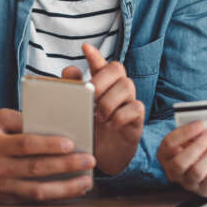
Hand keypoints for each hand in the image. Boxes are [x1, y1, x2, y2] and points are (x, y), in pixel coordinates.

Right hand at [0, 108, 95, 202]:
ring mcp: (4, 186)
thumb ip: (21, 118)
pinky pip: (35, 198)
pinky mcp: (9, 198)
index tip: (70, 143)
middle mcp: (0, 167)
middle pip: (36, 167)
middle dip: (66, 165)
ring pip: (38, 190)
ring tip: (86, 180)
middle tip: (88, 159)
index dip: (49, 145)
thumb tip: (49, 121)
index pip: (26, 144)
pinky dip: (55, 195)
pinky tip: (72, 189)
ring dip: (65, 186)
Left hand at [60, 43, 143, 175]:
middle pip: (117, 68)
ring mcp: (129, 102)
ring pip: (127, 85)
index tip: (84, 48)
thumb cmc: (91, 130)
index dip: (94, 55)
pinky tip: (110, 125)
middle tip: (91, 97)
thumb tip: (69, 70)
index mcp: (102, 85)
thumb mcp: (78, 111)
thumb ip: (74, 90)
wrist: (102, 158)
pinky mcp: (137, 119)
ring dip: (109, 101)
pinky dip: (120, 116)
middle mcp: (118, 90)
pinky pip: (135, 107)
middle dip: (102, 79)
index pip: (100, 64)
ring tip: (99, 117)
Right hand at [157, 121, 206, 196]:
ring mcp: (187, 183)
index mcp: (165, 155)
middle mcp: (173, 172)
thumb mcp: (192, 138)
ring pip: (197, 171)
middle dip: (198, 145)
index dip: (184, 132)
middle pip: (180, 162)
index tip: (200, 123)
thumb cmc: (200, 148)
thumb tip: (201, 126)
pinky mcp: (203, 190)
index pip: (168, 144)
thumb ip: (193, 132)